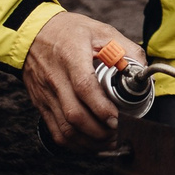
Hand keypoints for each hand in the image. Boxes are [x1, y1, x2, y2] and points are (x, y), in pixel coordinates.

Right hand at [24, 11, 137, 144]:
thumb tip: (142, 72)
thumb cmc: (68, 31)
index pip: (84, 86)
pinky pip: (56, 132)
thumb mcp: (100, 30)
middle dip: (100, 131)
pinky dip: (75, 144)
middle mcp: (55, 78)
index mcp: (71, 56)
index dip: (102, 107)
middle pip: (74, 114)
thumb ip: (125, 49)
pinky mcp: (41, 105)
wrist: (31, 33)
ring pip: (65, 129)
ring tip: (109, 141)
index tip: (117, 118)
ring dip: (89, 142)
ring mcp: (46, 94)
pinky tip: (90, 144)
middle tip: (118, 132)